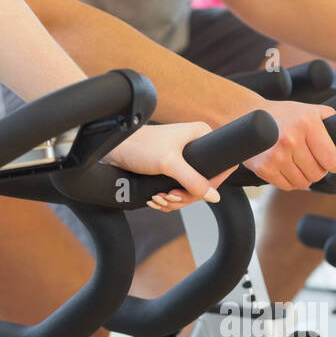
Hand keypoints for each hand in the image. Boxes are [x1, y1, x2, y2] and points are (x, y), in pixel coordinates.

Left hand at [105, 122, 222, 210]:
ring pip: (189, 190)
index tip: (192, 193)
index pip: (221, 166)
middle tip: (168, 196)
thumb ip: (193, 181)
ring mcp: (183, 159)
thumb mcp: (169, 163)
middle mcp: (195, 146)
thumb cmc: (139, 145)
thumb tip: (214, 197)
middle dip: (185, 196)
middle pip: (204, 183)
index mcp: (201, 135)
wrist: (114, 148)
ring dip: (174, 200)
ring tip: (158, 197)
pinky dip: (167, 199)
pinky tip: (155, 198)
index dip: (211, 185)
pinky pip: (178, 190)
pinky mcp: (171, 169)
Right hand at [244, 99, 335, 190]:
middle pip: (319, 174)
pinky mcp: (264, 168)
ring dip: (305, 176)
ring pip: (304, 183)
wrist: (251, 115)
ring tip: (297, 160)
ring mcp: (276, 155)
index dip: (334, 163)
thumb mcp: (318, 115)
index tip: (329, 158)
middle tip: (310, 156)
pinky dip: (291, 180)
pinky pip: (288, 186)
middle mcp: (291, 139)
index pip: (332, 161)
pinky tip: (286, 165)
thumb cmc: (289, 115)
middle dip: (318, 168)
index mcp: (308, 123)